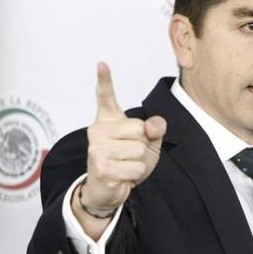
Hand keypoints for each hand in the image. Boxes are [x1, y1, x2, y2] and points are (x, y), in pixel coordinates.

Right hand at [79, 62, 165, 218]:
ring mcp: (96, 148)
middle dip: (143, 145)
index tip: (102, 64)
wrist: (109, 189)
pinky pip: (136, 167)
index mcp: (108, 120)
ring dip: (139, 162)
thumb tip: (152, 127)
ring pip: (139, 150)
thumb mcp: (148, 142)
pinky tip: (122, 176)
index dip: (104, 80)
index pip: (106, 97)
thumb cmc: (127, 161)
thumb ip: (155, 128)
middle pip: (139, 129)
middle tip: (128, 155)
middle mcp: (97, 131)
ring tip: (124, 165)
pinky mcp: (101, 167)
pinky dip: (135, 174)